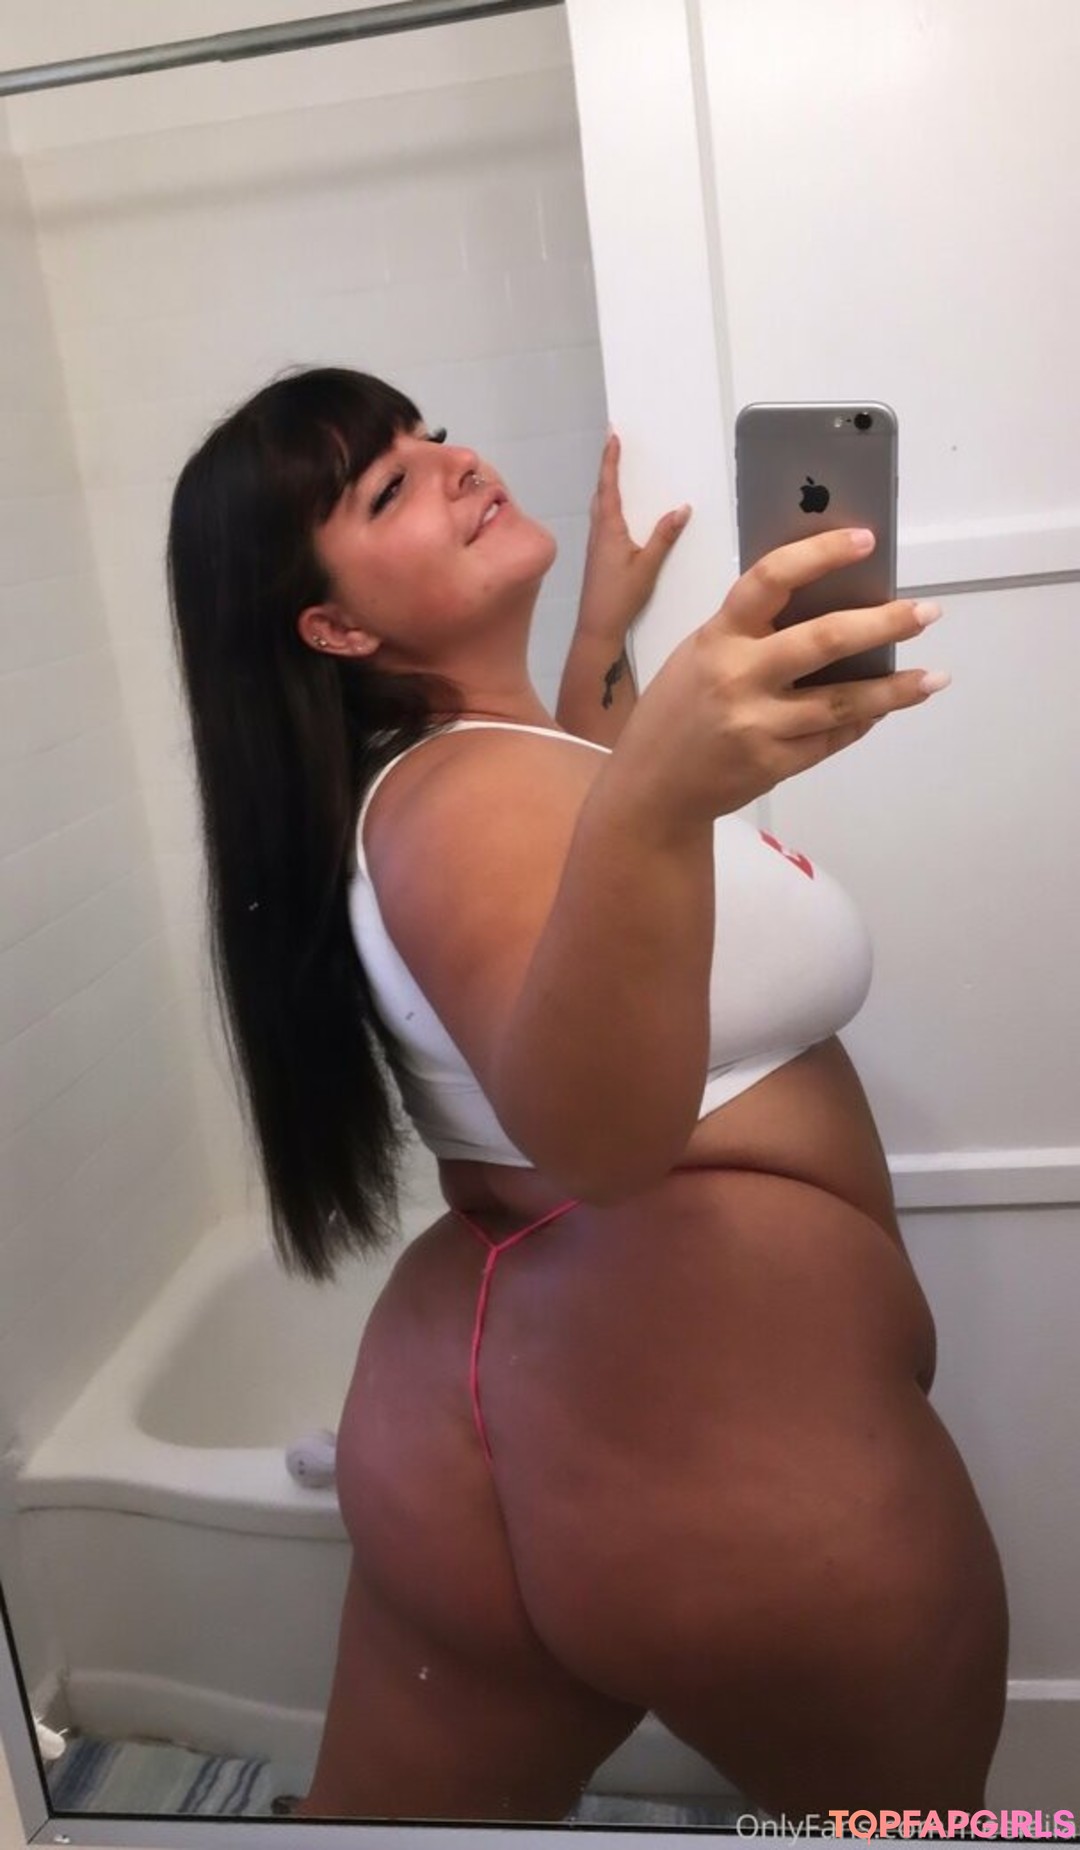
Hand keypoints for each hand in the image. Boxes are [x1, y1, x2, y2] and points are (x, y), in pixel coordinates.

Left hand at [575, 431, 691, 643]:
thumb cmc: (620, 597)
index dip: (610, 460)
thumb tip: (682, 508)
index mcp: (608, 528)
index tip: (611, 435)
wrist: (597, 627)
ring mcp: (596, 544)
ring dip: (606, 486)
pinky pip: (602, 520)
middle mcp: (598, 531)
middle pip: (600, 491)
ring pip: (599, 506)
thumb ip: (664, 536)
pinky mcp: (598, 556)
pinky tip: (617, 511)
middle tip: (613, 446)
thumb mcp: (648, 566)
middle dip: (607, 468)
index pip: (608, 486)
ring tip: (615, 470)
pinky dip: (608, 505)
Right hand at [615, 527, 948, 841]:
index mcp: (718, 637)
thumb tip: (830, 605)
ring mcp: (758, 725)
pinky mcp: (773, 764)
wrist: (651, 788)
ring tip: (933, 677)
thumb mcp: (700, 655)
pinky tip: (886, 708)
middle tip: (925, 612)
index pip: (771, 579)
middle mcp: (739, 677)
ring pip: (843, 701)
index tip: (865, 541)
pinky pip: (832, 738)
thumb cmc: (677, 711)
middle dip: (884, 623)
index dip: (821, 554)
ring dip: (895, 689)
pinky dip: (862, 721)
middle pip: (825, 640)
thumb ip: (751, 633)